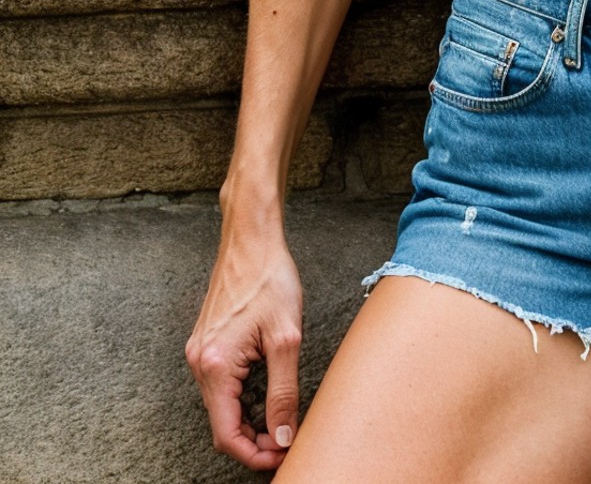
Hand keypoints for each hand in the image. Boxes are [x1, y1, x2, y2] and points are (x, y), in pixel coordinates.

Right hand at [186, 229, 303, 470]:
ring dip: (248, 420)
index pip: (227, 434)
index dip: (254, 454)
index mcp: (215, 365)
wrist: (251, 240)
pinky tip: (265, 393)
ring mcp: (200, 352)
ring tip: (280, 420)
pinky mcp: (206, 342)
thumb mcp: (286, 338)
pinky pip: (220, 385)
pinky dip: (241, 399)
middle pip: (222, 424)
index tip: (281, 456)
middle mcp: (199, 362)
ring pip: (221, 406)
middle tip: (286, 441)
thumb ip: (284, 393)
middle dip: (253, 441)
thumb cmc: (270, 279)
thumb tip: (282, 436)